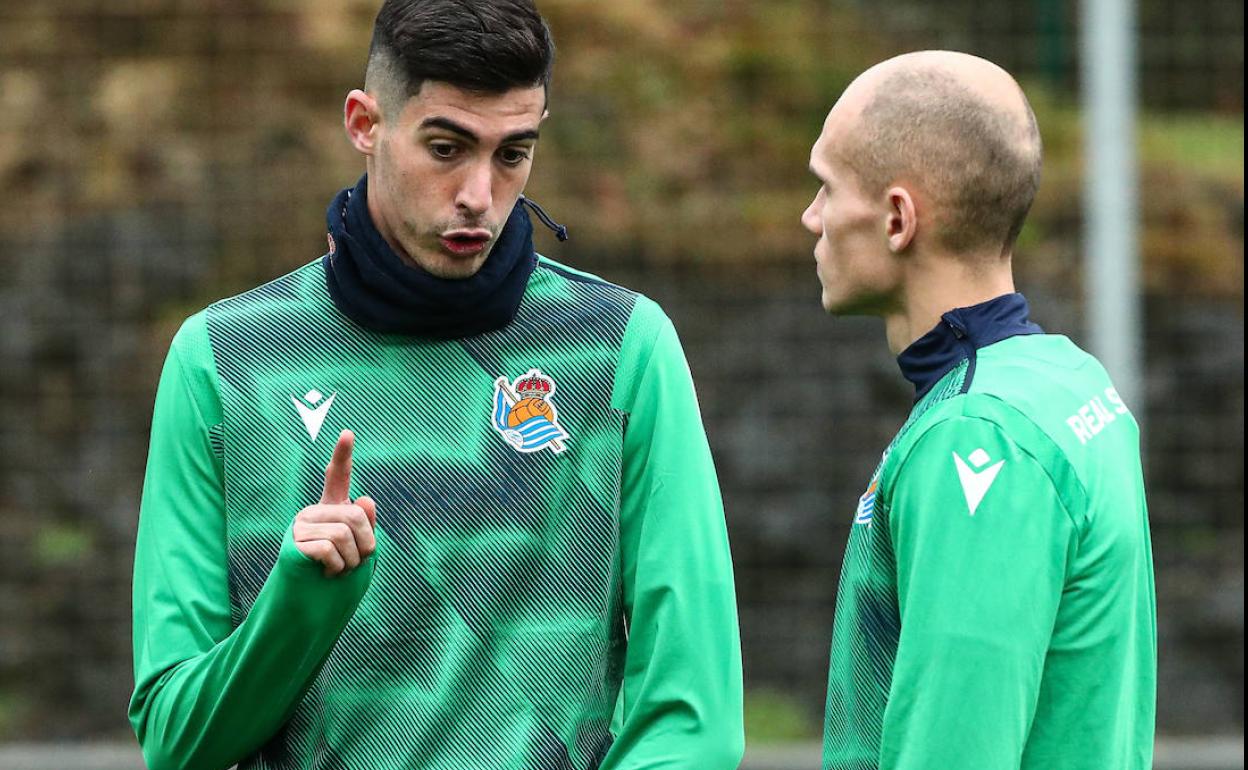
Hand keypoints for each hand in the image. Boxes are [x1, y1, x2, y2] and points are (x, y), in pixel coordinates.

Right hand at [293, 429, 376, 576]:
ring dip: (351, 561)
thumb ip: (366, 525)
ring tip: (339, 569)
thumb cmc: (340, 576)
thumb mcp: (361, 549)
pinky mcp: (294, 545)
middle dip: (365, 546)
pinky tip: (327, 573)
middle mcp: (314, 512)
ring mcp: (301, 527)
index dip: (343, 455)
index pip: (338, 477)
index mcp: (332, 509)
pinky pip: (330, 550)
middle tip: (354, 562)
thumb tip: (365, 499)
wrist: (315, 604)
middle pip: (356, 517)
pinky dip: (337, 567)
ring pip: (344, 535)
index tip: (348, 432)